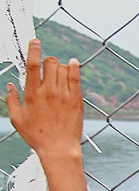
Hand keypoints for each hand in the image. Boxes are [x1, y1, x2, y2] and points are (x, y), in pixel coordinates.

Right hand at [7, 39, 83, 160]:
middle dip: (47, 60)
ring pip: (63, 68)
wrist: (59, 148)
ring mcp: (64, 95)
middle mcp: (48, 92)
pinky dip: (74, 67)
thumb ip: (12, 100)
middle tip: (47, 67)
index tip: (35, 42)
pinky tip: (73, 63)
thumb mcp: (17, 119)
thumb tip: (10, 86)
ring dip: (59, 66)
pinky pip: (76, 78)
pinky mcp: (77, 100)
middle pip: (49, 62)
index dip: (34, 49)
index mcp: (32, 94)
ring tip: (57, 74)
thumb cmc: (37, 136)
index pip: (32, 65)